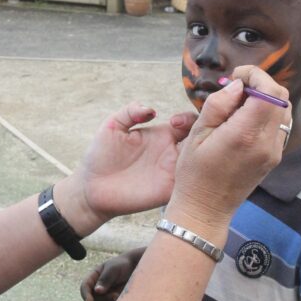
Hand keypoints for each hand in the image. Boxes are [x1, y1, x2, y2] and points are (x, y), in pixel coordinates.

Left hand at [57, 104, 197, 234]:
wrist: (91, 188)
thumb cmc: (101, 155)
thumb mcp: (112, 126)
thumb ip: (130, 111)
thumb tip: (151, 110)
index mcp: (162, 134)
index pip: (189, 122)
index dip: (191, 118)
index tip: (176, 123)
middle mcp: (172, 152)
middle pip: (202, 140)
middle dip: (208, 135)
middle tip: (201, 134)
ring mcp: (172, 172)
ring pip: (202, 162)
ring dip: (209, 156)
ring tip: (205, 151)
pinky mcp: (169, 191)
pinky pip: (191, 185)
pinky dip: (199, 178)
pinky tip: (197, 173)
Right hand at [80, 247, 145, 300]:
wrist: (138, 270)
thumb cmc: (124, 265)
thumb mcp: (113, 268)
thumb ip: (105, 279)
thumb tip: (97, 291)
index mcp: (93, 278)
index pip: (84, 287)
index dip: (85, 295)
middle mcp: (97, 289)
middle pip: (93, 300)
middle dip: (103, 300)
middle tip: (115, 296)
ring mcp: (104, 298)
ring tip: (120, 297)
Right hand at [167, 66, 289, 235]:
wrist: (206, 209)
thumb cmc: (194, 173)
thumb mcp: (196, 134)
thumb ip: (219, 104)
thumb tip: (238, 85)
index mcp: (245, 135)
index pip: (269, 91)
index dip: (256, 75)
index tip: (236, 76)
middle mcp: (266, 143)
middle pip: (281, 97)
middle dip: (260, 84)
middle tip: (236, 88)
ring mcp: (274, 152)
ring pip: (284, 109)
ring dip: (266, 98)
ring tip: (239, 104)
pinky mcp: (274, 157)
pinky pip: (280, 124)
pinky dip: (267, 113)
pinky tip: (245, 119)